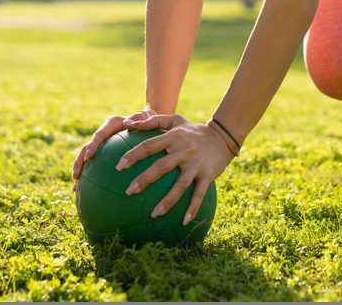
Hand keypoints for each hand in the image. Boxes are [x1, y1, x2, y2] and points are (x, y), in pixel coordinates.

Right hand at [71, 110, 153, 191]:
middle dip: (80, 162)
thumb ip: (138, 119)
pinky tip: (87, 191)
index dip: (93, 146)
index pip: (99, 135)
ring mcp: (103, 144)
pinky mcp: (105, 153)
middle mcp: (104, 133)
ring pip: (87, 158)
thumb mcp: (146, 117)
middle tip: (76, 176)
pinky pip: (96, 165)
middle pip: (87, 148)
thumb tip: (129, 124)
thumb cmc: (149, 120)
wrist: (148, 122)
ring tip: (76, 187)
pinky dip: (90, 177)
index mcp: (111, 124)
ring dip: (80, 171)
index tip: (89, 157)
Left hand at [118, 113, 235, 225]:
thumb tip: (128, 123)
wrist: (223, 136)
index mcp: (174, 137)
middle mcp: (184, 150)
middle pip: (161, 167)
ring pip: (179, 185)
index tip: (119, 166)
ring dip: (167, 201)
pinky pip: (199, 193)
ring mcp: (196, 164)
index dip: (134, 155)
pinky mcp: (207, 174)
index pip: (150, 145)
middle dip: (144, 180)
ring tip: (153, 214)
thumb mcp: (175, 120)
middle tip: (129, 192)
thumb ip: (152, 121)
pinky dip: (192, 208)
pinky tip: (184, 221)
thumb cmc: (193, 130)